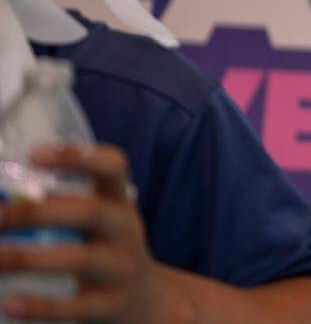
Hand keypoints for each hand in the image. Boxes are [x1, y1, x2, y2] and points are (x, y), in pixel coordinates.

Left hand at [0, 144, 169, 322]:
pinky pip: (76, 306)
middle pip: (91, 212)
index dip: (78, 156)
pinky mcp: (112, 305)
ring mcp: (122, 268)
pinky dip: (40, 305)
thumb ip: (63, 206)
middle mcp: (126, 230)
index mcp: (120, 201)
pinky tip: (8, 302)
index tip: (34, 155)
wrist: (146, 300)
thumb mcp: (99, 222)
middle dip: (38, 213)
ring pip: (81, 259)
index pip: (113, 167)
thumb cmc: (107, 251)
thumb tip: (8, 197)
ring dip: (29, 258)